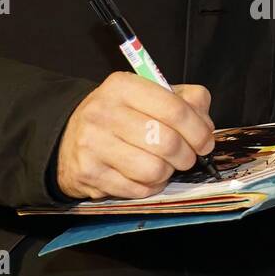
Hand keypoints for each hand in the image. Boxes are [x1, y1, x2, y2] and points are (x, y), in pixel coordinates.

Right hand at [56, 73, 213, 200]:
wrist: (69, 137)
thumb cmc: (121, 116)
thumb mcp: (149, 96)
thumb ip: (185, 101)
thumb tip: (205, 125)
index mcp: (122, 86)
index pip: (175, 109)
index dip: (199, 130)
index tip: (205, 142)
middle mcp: (103, 111)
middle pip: (167, 142)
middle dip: (187, 155)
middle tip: (187, 157)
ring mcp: (92, 143)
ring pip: (154, 169)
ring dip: (167, 173)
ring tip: (163, 166)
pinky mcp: (88, 173)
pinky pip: (138, 190)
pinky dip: (149, 187)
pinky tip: (143, 176)